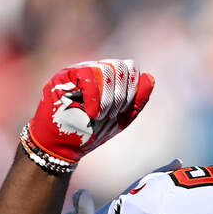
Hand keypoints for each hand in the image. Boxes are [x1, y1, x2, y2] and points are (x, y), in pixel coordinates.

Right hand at [22, 59, 154, 166]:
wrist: (63, 147)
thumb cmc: (91, 132)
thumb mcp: (121, 118)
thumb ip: (137, 100)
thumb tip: (150, 77)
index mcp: (108, 78)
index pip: (129, 67)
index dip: (131, 88)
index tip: (121, 110)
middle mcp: (93, 70)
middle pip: (119, 67)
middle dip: (120, 95)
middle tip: (110, 115)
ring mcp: (77, 71)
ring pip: (105, 70)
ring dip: (107, 98)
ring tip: (99, 116)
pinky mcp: (62, 78)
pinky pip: (86, 75)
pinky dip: (94, 97)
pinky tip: (91, 113)